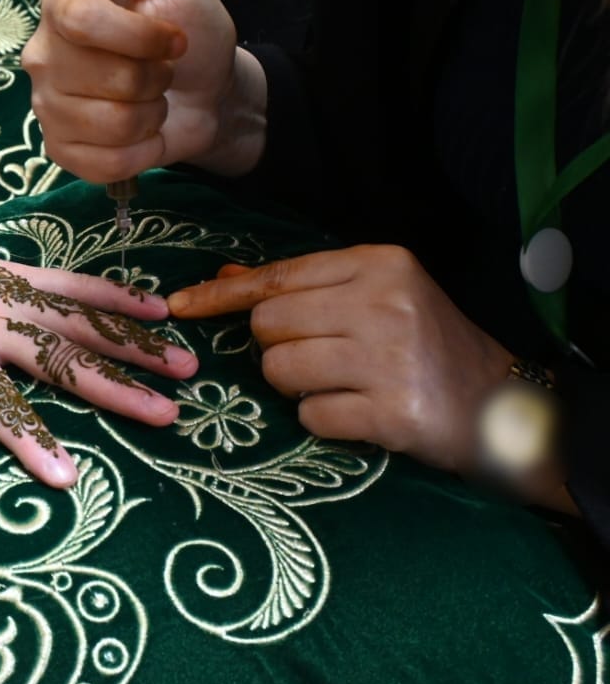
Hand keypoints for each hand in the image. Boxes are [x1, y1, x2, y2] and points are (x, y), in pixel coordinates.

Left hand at [0, 192, 198, 487]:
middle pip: (57, 358)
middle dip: (113, 388)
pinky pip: (70, 282)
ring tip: (182, 362)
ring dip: (131, 341)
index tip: (66, 476)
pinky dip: (112, 293)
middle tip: (166, 414)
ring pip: (78, 318)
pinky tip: (157, 308)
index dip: (27, 437)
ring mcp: (6, 290)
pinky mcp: (14, 271)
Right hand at [22, 0, 266, 182]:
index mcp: (62, 6)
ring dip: (151, 116)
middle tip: (161, 72)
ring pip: (111, 124)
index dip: (139, 36)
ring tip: (151, 101)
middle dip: (154, 78)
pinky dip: (142, 152)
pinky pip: (105, 163)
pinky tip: (143, 135)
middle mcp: (43, 56)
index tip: (175, 39)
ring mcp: (47, 107)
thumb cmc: (188, 28)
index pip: (81, 21)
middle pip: (104, 77)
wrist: (206, 91)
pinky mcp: (61, 151)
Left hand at [166, 245, 514, 473]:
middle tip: (322, 356)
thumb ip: (301, 286)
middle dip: (277, 346)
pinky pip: (310, 415)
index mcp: (379, 263)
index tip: (182, 305)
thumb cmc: (425, 344)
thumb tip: (226, 274)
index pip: (278, 276)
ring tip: (341, 384)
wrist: (500, 404)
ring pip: (279, 369)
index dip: (223, 294)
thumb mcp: (373, 297)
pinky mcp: (391, 411)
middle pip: (269, 324)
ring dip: (295, 386)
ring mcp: (389, 357)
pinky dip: (324, 420)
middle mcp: (385, 302)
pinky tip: (360, 412)